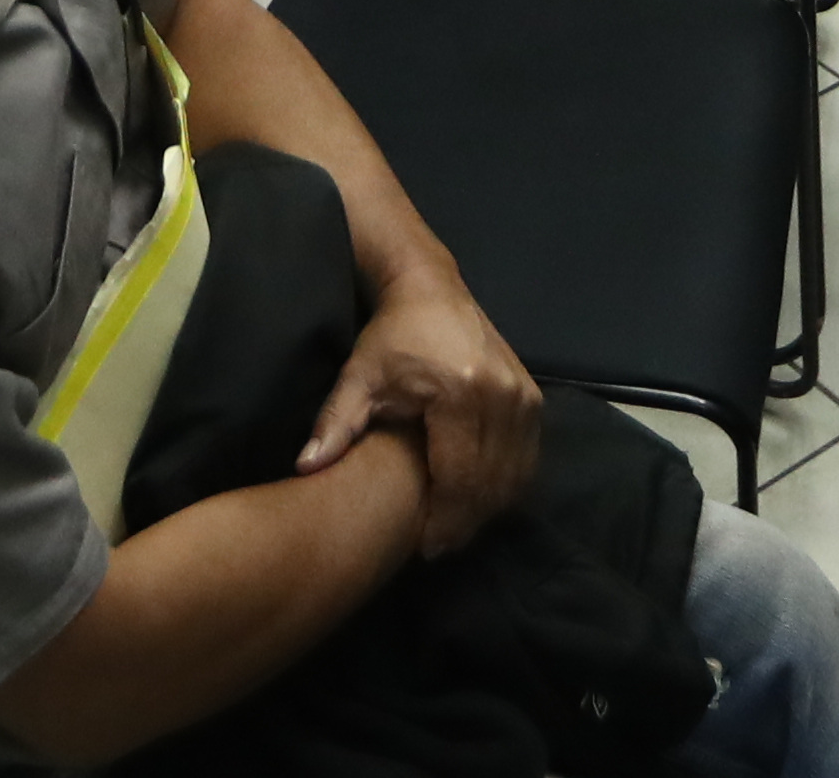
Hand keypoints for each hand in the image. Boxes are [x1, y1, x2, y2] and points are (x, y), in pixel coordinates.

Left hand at [301, 266, 542, 556]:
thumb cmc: (391, 337)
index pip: (460, 478)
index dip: (445, 522)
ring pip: (515, 476)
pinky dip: (506, 485)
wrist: (431, 290)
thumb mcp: (358, 378)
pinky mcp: (533, 397)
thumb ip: (335, 424)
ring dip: (488, 509)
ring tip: (455, 527)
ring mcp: (524, 396)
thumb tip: (306, 467)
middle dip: (466, 524)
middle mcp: (501, 396)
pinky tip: (478, 499)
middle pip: (491, 484)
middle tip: (438, 547)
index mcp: (459, 393)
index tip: (424, 549)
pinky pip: (527, 458)